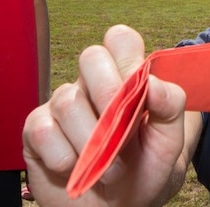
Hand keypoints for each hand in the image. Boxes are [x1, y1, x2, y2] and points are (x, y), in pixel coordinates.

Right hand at [23, 25, 186, 206]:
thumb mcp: (168, 141)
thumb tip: (153, 82)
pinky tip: (75, 168)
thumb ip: (171, 107)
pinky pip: (42, 130)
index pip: (120, 39)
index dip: (128, 56)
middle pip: (91, 56)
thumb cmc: (144, 170)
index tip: (139, 88)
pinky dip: (63, 155)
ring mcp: (62, 105)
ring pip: (68, 100)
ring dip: (92, 141)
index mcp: (125, 77)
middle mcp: (91, 85)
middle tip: (121, 128)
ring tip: (110, 169)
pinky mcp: (37, 130)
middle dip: (108, 92)